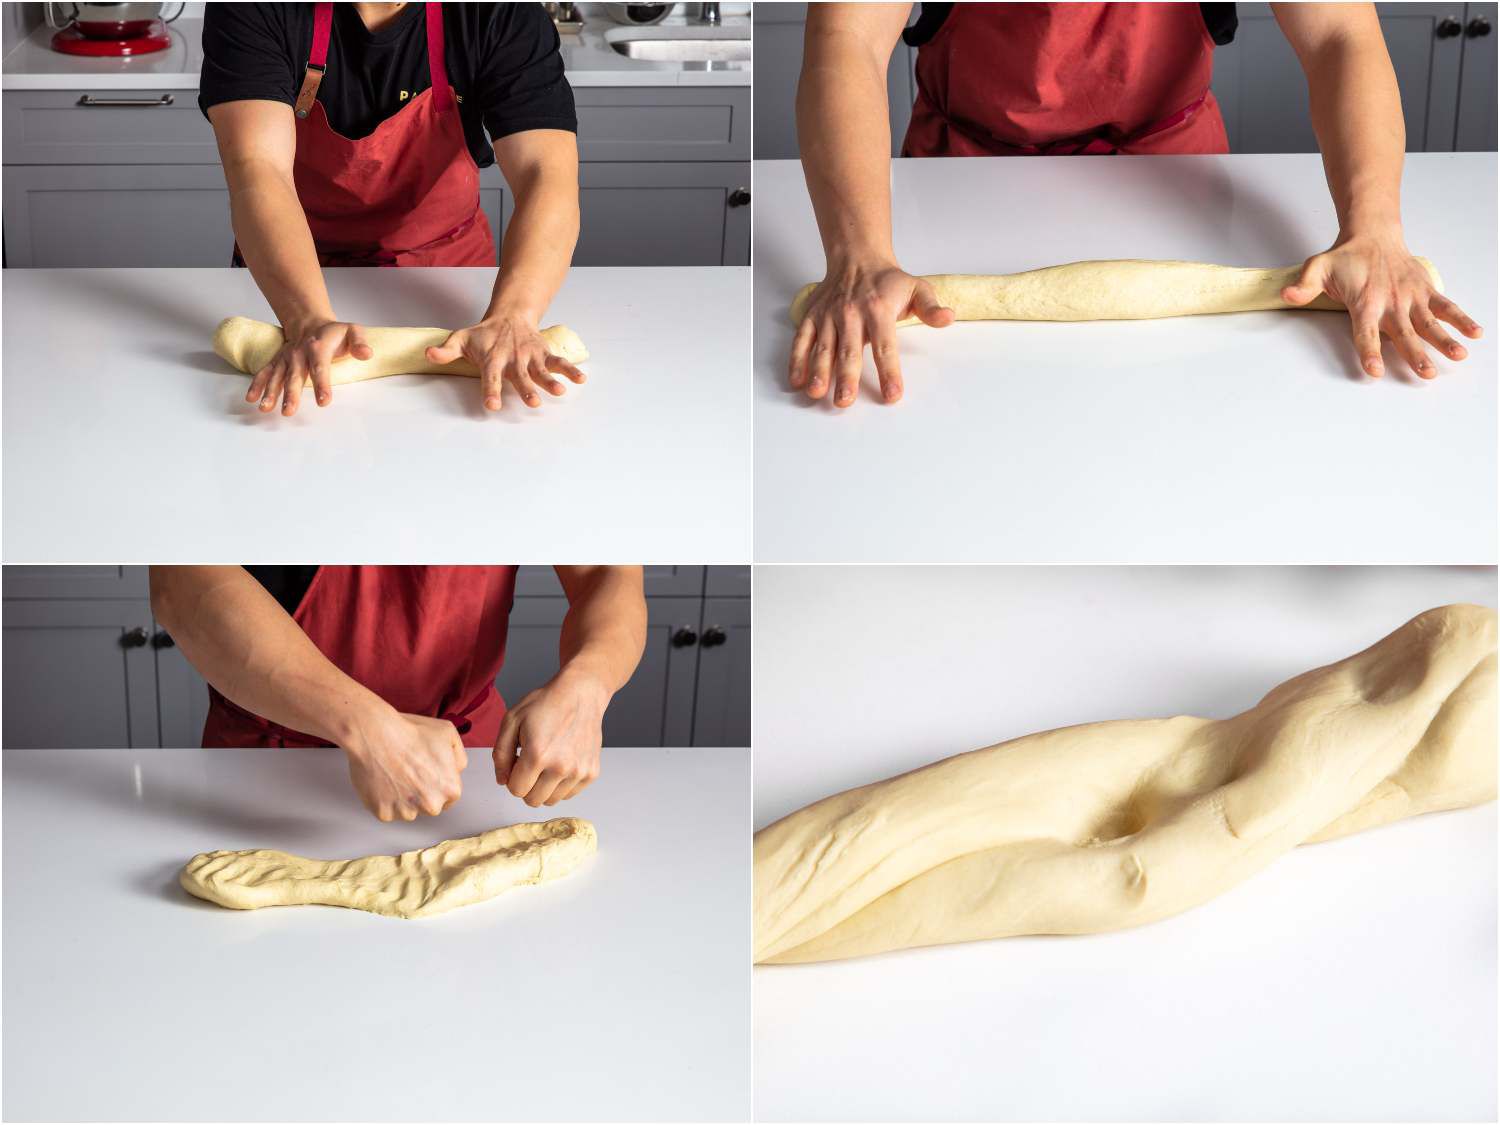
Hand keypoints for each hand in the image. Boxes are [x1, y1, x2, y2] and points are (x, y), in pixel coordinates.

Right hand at [246, 318, 372, 415]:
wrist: (311, 322)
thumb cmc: (335, 333)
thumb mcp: (353, 331)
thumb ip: (359, 342)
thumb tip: (366, 354)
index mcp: (319, 347)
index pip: (320, 367)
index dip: (322, 385)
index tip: (323, 402)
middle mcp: (299, 353)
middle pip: (295, 376)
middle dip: (290, 394)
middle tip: (288, 412)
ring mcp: (286, 358)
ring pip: (277, 376)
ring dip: (270, 392)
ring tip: (265, 408)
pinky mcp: (277, 362)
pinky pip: (265, 373)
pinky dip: (256, 385)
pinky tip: (251, 399)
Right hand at [343, 710, 466, 821]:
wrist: (375, 734)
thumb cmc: (409, 732)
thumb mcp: (448, 733)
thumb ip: (458, 757)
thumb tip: (456, 770)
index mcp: (450, 789)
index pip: (449, 797)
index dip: (437, 784)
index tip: (426, 774)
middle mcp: (431, 805)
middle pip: (429, 806)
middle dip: (422, 793)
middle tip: (409, 772)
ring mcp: (406, 812)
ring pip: (407, 811)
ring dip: (403, 798)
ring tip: (394, 774)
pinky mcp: (383, 813)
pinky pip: (386, 811)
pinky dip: (383, 800)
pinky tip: (383, 781)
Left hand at [425, 311, 585, 411]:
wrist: (511, 315)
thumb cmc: (484, 334)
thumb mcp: (461, 339)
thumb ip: (446, 350)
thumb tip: (428, 354)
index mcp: (493, 359)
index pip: (490, 377)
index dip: (491, 390)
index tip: (492, 405)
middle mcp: (513, 359)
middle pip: (520, 377)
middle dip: (526, 390)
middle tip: (532, 403)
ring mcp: (531, 357)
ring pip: (542, 370)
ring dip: (551, 381)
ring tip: (559, 392)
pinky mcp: (544, 354)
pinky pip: (559, 362)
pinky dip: (570, 370)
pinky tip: (581, 380)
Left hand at [492, 671, 606, 807]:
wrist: (581, 693)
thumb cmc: (546, 704)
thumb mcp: (512, 720)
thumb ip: (500, 754)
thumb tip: (502, 781)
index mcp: (537, 755)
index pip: (516, 790)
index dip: (513, 777)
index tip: (519, 762)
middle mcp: (560, 767)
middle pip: (533, 800)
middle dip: (527, 785)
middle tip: (532, 763)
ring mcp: (579, 771)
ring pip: (552, 800)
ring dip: (545, 787)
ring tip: (547, 762)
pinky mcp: (591, 773)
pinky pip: (569, 794)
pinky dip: (562, 784)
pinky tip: (561, 762)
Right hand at [789, 258, 954, 406]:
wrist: (857, 257)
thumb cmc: (887, 281)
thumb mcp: (917, 289)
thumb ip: (931, 308)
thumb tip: (947, 318)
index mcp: (878, 309)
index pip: (885, 346)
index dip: (889, 372)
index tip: (892, 394)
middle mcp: (851, 313)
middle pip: (849, 351)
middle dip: (846, 377)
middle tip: (844, 402)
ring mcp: (829, 316)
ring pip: (823, 347)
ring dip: (818, 371)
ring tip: (816, 393)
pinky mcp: (812, 317)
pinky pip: (802, 340)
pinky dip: (797, 360)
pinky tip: (797, 381)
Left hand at [1282, 230, 1481, 378]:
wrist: (1373, 234)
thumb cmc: (1345, 257)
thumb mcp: (1317, 268)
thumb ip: (1304, 286)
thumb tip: (1287, 295)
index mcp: (1364, 302)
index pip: (1365, 332)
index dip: (1369, 351)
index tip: (1374, 370)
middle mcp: (1391, 302)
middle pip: (1403, 333)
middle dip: (1416, 354)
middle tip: (1425, 374)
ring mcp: (1411, 297)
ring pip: (1430, 322)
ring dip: (1445, 340)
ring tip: (1458, 357)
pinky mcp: (1426, 290)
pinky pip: (1446, 305)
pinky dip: (1461, 318)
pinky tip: (1476, 333)